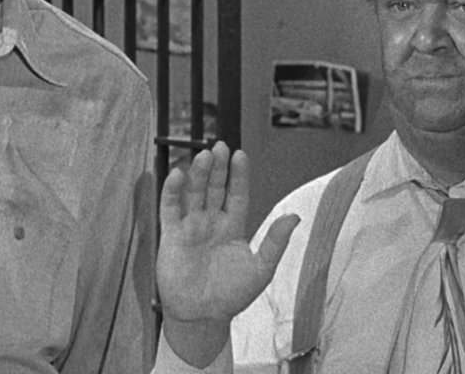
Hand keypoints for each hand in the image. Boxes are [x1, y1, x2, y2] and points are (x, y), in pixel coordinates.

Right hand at [156, 142, 299, 365]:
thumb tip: (295, 216)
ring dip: (197, 174)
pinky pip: (170, 209)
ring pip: (193, 193)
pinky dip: (172, 191)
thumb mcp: (261, 269)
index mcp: (233, 227)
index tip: (240, 154)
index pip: (237, 194)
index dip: (238, 175)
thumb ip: (275, 241)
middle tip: (219, 146)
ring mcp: (190, 227)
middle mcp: (211, 222)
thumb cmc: (232, 295)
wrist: (203, 317)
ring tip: (203, 155)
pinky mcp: (171, 236)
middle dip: (217, 167)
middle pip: (214, 188)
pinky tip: (177, 174)